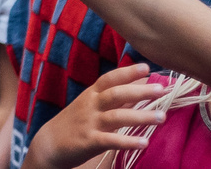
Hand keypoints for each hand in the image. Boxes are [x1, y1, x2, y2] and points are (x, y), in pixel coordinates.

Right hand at [22, 65, 167, 168]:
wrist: (49, 144)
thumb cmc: (75, 123)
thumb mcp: (90, 106)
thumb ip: (112, 98)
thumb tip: (138, 89)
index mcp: (91, 95)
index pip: (109, 79)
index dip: (127, 72)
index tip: (146, 67)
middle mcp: (91, 106)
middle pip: (116, 94)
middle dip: (139, 91)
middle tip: (161, 88)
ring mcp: (90, 123)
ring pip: (117, 117)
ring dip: (140, 116)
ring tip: (162, 117)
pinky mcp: (89, 141)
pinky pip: (111, 140)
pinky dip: (128, 141)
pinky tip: (145, 143)